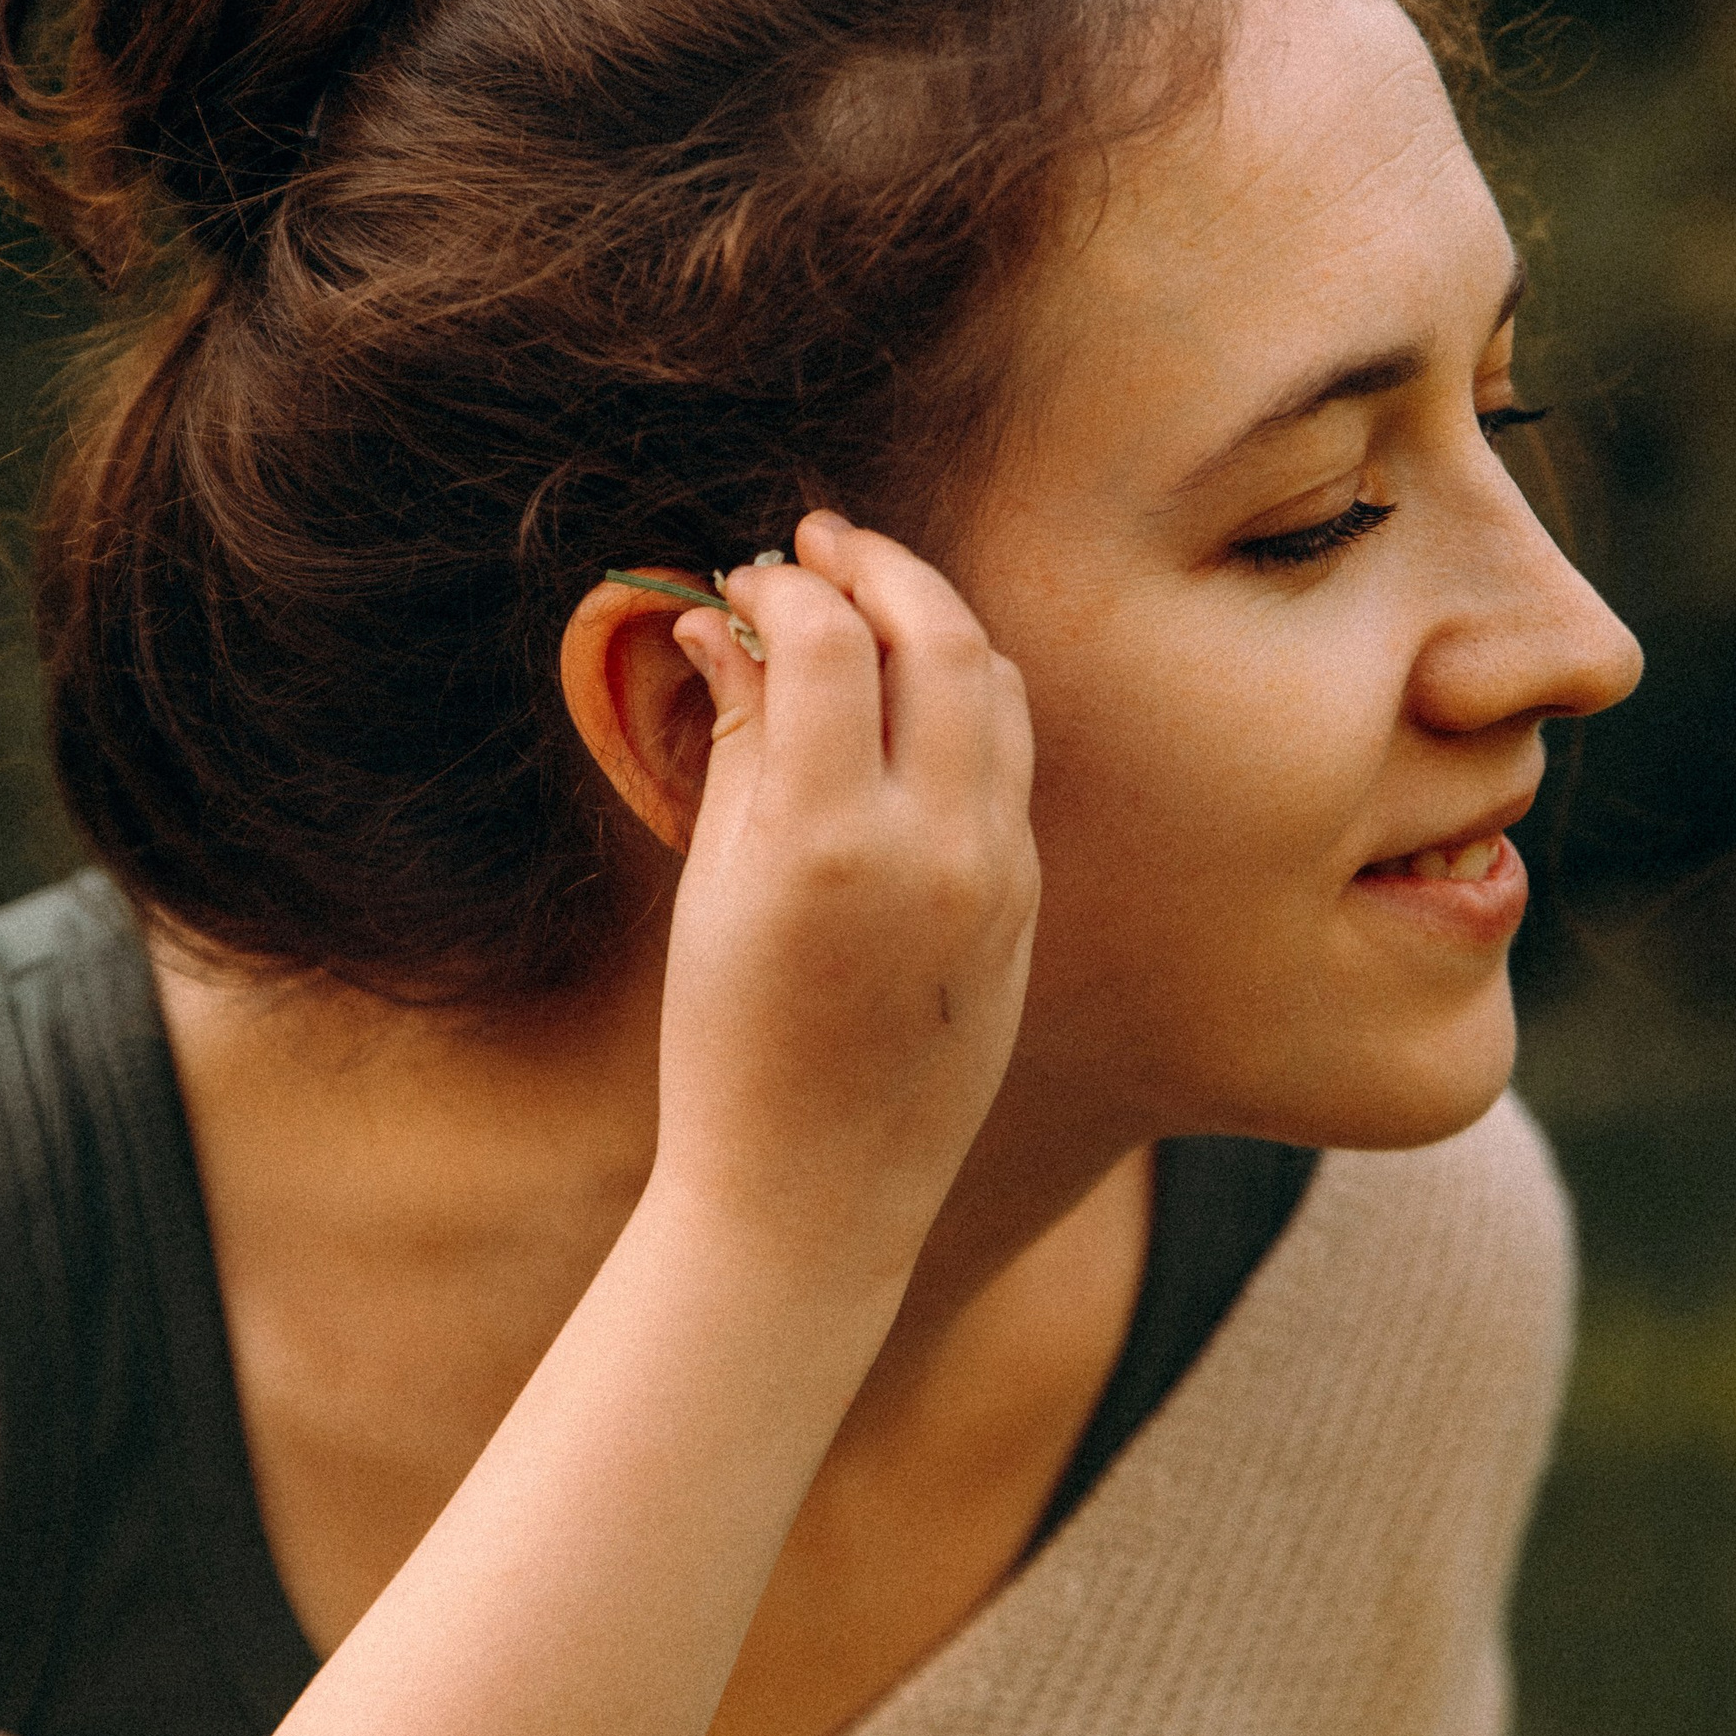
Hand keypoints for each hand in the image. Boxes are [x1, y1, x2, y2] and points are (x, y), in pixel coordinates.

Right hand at [652, 510, 1037, 1276]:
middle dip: (879, 566)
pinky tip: (906, 697)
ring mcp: (996, 874)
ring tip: (866, 604)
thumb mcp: (711, 885)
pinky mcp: (1024, 901)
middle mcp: (934, 847)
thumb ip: (738, 738)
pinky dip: (962, 698)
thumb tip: (727, 619)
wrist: (815, 1192)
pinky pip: (1010, 760)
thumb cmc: (730, 1047)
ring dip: (934, 621)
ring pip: (996, 686)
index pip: (831, 640)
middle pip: (940, 634)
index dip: (784, 584)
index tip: (745, 577)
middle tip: (820, 543)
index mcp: (831, 843)